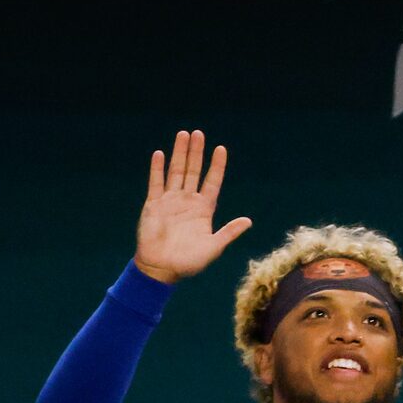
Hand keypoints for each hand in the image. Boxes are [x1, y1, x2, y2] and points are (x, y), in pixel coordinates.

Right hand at [132, 129, 248, 284]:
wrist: (162, 269)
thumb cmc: (189, 262)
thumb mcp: (214, 247)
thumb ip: (229, 232)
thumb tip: (248, 221)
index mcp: (204, 209)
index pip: (212, 181)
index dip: (217, 166)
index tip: (221, 149)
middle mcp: (188, 201)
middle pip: (194, 171)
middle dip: (196, 152)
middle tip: (199, 133)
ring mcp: (170, 201)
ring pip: (176, 171)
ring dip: (179, 153)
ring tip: (183, 135)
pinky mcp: (154, 204)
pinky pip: (156, 183)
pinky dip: (157, 168)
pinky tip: (159, 154)